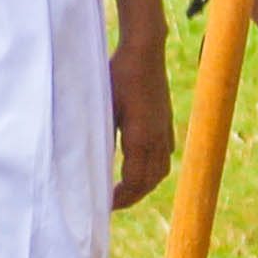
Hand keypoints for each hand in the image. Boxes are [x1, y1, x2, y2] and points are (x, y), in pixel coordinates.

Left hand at [110, 34, 177, 210]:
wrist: (144, 51)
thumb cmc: (118, 76)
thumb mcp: (103, 108)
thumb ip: (101, 139)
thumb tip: (91, 167)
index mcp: (142, 138)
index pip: (136, 181)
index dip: (121, 198)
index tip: (104, 205)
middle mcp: (159, 138)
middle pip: (150, 181)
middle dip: (132, 196)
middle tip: (111, 204)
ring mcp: (166, 130)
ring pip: (160, 170)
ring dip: (144, 185)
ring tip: (124, 191)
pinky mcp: (166, 122)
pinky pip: (163, 156)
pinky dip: (152, 169)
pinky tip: (137, 168)